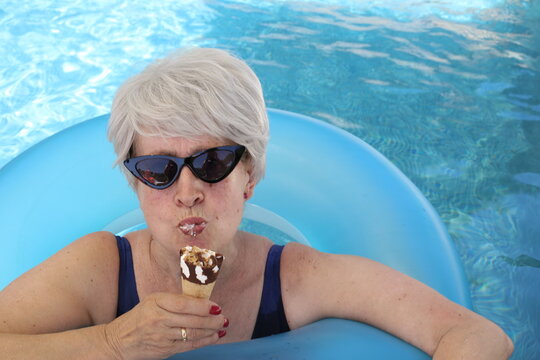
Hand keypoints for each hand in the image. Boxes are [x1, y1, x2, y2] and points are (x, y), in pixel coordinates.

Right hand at [104, 292, 227, 359]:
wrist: (118, 341)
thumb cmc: (140, 317)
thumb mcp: (153, 301)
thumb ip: (175, 300)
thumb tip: (202, 302)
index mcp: (156, 302)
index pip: (183, 304)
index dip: (202, 306)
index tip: (216, 306)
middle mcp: (158, 319)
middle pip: (191, 320)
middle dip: (212, 320)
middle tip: (224, 318)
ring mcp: (162, 336)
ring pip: (192, 334)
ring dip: (211, 331)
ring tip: (222, 327)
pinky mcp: (165, 350)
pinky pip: (188, 346)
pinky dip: (204, 341)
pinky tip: (214, 337)